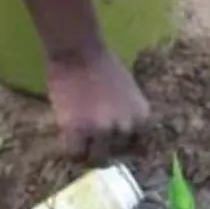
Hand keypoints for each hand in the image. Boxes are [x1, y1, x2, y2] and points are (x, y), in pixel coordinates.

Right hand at [46, 46, 150, 160]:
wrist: (79, 50)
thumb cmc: (103, 64)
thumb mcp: (128, 93)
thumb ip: (127, 114)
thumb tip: (122, 137)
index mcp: (142, 117)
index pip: (137, 147)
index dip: (123, 147)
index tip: (113, 145)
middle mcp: (125, 126)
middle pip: (116, 154)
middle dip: (105, 150)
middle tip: (93, 144)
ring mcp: (100, 130)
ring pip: (95, 158)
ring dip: (87, 153)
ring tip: (79, 144)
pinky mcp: (76, 130)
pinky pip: (74, 153)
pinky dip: (71, 150)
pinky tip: (67, 140)